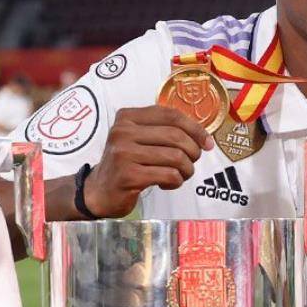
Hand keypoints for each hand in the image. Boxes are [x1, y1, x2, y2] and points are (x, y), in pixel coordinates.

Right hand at [81, 106, 212, 217]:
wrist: (99, 192)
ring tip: (180, 175)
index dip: (195, 128)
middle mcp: (123, 131)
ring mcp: (124, 153)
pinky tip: (167, 184)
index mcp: (127, 117)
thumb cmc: (127, 164)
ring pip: (175, 157)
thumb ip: (165, 132)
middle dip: (193, 151)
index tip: (207, 142)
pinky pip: (168, 175)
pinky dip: (176, 181)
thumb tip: (204, 138)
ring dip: (186, 170)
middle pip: (176, 136)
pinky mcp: (128, 175)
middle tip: (192, 162)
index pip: (170, 115)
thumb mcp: (139, 140)